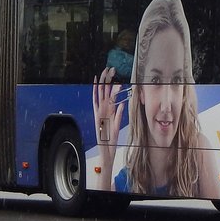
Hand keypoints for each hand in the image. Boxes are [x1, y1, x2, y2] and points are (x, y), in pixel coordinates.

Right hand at [90, 67, 124, 189]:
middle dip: (106, 79)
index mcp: (106, 111)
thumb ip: (119, 114)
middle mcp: (102, 111)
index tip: (111, 73)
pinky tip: (99, 87)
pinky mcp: (98, 118)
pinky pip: (97, 103)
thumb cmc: (111, 140)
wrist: (106, 151)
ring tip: (109, 74)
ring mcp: (99, 113)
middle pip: (103, 91)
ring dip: (105, 84)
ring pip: (102, 94)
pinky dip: (96, 95)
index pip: (107, 94)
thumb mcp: (117, 125)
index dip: (108, 83)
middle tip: (110, 69)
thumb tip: (123, 104)